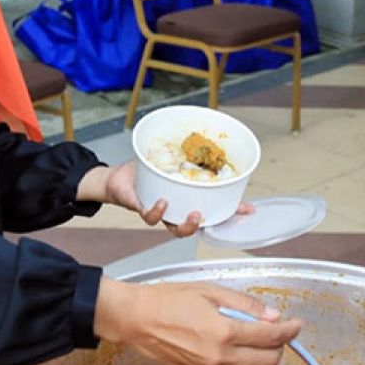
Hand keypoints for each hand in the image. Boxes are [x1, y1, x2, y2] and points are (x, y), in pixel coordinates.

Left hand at [80, 163, 253, 237]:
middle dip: (207, 223)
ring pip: (175, 228)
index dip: (232, 213)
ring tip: (191, 214)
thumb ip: (185, 151)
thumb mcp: (168, 158)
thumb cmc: (145, 171)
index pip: (213, 210)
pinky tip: (162, 202)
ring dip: (186, 225)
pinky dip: (157, 211)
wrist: (116, 178)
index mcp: (186, 199)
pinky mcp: (141, 209)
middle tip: (210, 215)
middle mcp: (175, 210)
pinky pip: (150, 216)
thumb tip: (207, 136)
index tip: (249, 209)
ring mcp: (160, 213)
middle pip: (196, 226)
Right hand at [94, 280, 302, 364]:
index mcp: (224, 332)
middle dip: (281, 347)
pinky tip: (240, 343)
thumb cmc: (169, 298)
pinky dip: (245, 360)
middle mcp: (220, 357)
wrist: (136, 319)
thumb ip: (244, 305)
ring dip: (264, 355)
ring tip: (261, 335)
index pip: (270, 337)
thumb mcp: (210, 291)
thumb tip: (272, 315)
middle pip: (267, 362)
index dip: (290, 331)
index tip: (297, 324)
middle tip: (281, 330)